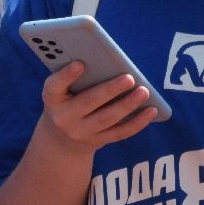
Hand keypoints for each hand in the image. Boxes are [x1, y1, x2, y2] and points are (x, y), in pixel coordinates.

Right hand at [35, 62, 158, 151]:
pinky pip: (119, 133)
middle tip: (129, 78)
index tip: (79, 63)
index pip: (54, 86)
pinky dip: (137, 122)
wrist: (60, 139)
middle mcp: (63, 118)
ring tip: (144, 91)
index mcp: (52, 99)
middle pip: (88, 103)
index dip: (66, 76)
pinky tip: (151, 110)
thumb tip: (107, 62)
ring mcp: (81, 133)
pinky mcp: (97, 142)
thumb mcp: (61, 91)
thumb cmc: (65, 102)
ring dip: (127, 105)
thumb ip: (74, 78)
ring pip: (107, 119)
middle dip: (110, 90)